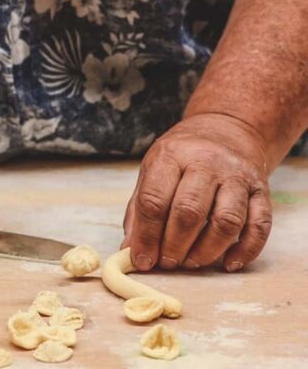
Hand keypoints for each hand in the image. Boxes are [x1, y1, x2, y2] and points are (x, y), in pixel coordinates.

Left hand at [122, 113, 272, 271]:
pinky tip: (228, 264)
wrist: (226, 130)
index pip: (154, 200)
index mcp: (171, 156)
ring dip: (207, 251)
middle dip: (175, 246)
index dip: (146, 236)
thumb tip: (131, 253)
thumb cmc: (180, 159)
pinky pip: (259, 225)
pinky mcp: (262, 190)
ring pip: (227, 221)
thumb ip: (139, 212)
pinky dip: (245, 250)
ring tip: (191, 262)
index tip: (143, 260)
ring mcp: (238, 175)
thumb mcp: (151, 173)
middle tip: (167, 263)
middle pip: (189, 212)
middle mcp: (206, 162)